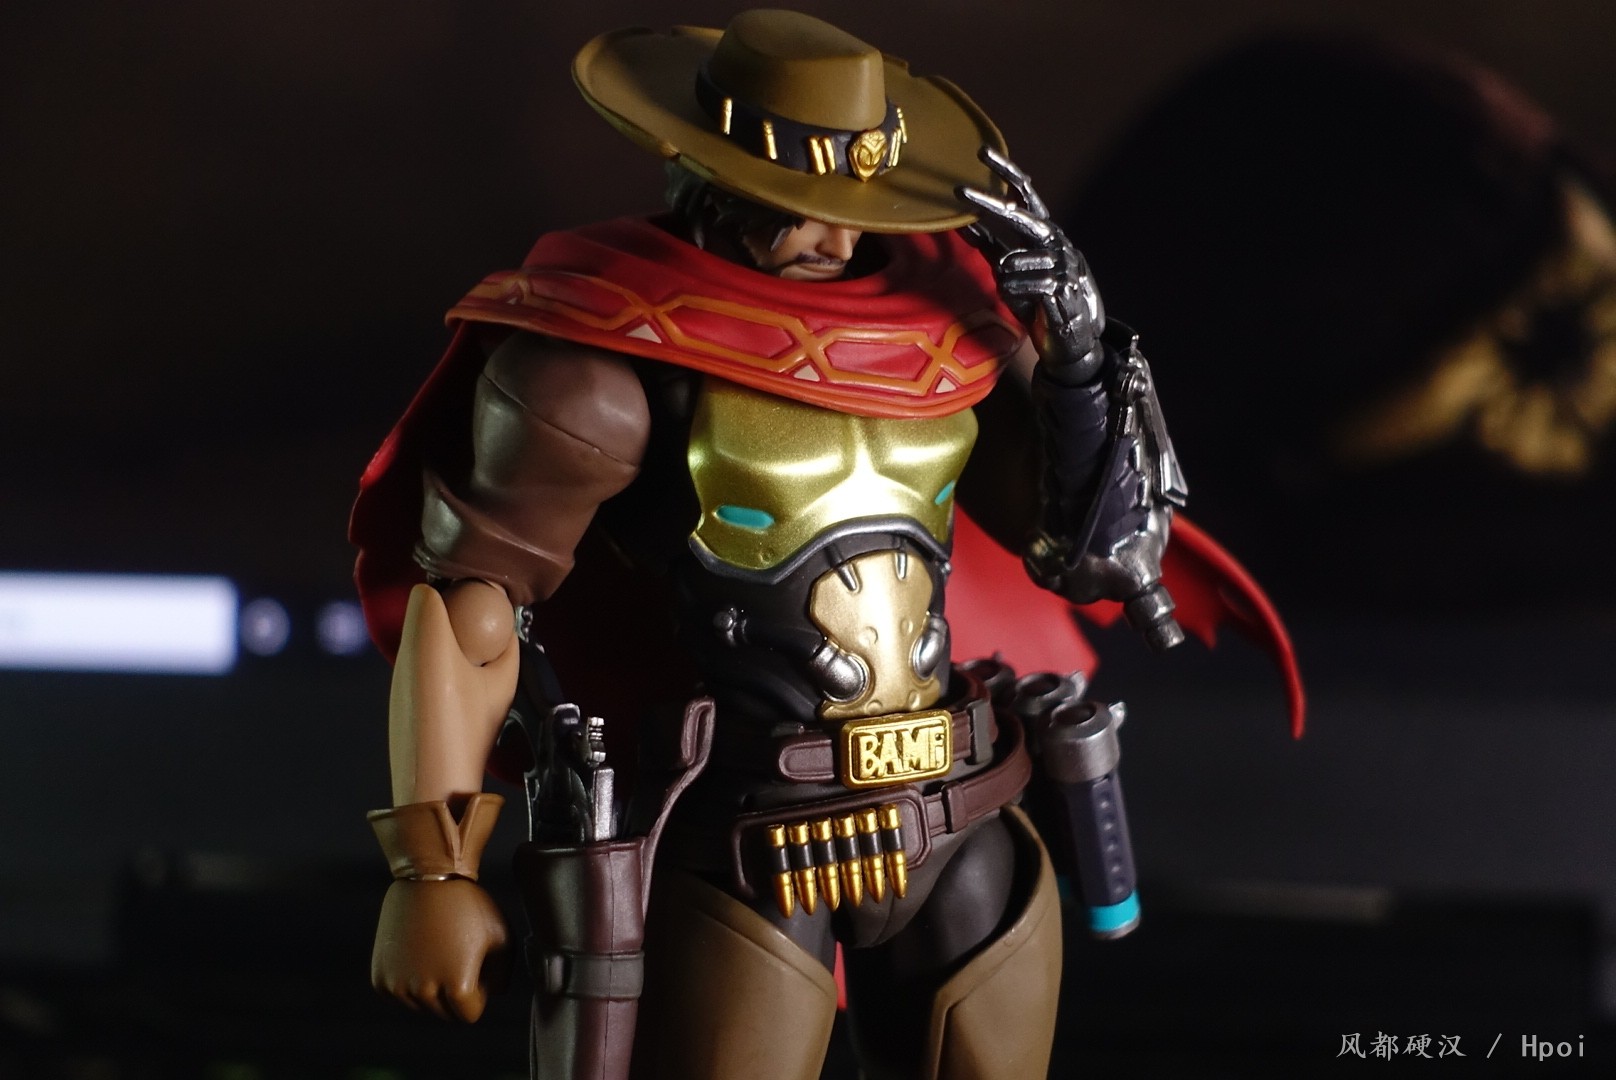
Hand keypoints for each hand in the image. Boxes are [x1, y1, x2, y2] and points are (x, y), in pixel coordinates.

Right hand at [372, 877, 511, 1021]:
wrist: (428, 878)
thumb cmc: (469, 906)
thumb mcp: (502, 937)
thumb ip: (502, 975)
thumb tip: (493, 995)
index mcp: (458, 987)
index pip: (470, 1014)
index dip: (478, 991)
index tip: (475, 964)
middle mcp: (425, 993)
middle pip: (445, 1012)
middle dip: (454, 992)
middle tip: (455, 954)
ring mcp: (399, 986)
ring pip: (421, 1006)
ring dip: (431, 987)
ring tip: (437, 949)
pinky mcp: (380, 979)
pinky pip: (399, 994)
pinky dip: (408, 981)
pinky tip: (417, 951)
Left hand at [960, 147, 1106, 382]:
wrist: (1070, 340)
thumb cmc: (1038, 303)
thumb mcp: (1011, 271)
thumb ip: (991, 247)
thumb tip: (962, 225)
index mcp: (1044, 232)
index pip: (1026, 192)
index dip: (1006, 171)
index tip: (982, 152)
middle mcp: (1056, 240)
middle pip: (1018, 213)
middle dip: (987, 203)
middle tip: (960, 191)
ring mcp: (1061, 261)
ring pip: (1010, 260)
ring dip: (1005, 280)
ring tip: (1017, 294)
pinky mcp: (1061, 286)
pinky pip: (1019, 284)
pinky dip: (1013, 294)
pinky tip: (1024, 303)